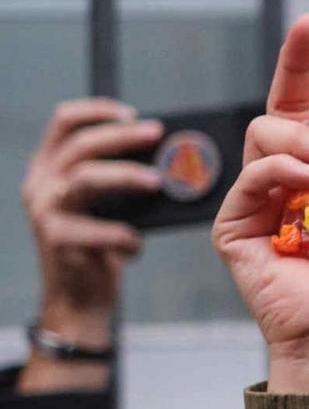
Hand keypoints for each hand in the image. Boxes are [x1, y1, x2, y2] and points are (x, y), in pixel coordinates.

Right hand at [21, 98, 163, 341]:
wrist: (79, 298)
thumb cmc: (99, 247)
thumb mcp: (103, 204)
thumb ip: (118, 177)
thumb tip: (167, 153)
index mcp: (48, 168)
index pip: (63, 121)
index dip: (98, 111)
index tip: (132, 113)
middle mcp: (40, 184)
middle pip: (81, 145)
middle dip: (122, 136)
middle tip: (158, 134)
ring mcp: (45, 212)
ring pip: (85, 178)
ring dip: (126, 176)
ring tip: (158, 182)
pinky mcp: (57, 241)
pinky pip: (100, 230)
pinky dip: (126, 237)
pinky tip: (136, 246)